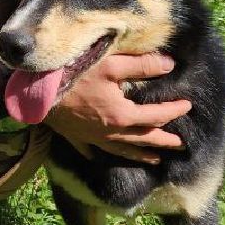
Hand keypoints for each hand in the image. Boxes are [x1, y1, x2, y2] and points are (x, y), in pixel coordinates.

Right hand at [46, 52, 190, 163]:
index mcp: (122, 115)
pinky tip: (105, 155)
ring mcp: (93, 138)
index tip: (187, 106)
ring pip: (123, 150)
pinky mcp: (77, 137)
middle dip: (164, 141)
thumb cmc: (74, 74)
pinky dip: (103, 154)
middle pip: (143, 139)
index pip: (156, 115)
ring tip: (155, 159)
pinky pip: (94, 150)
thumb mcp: (111, 64)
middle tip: (180, 144)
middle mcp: (111, 132)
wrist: (38, 93)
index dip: (174, 111)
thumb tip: (169, 65)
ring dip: (141, 154)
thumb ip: (142, 65)